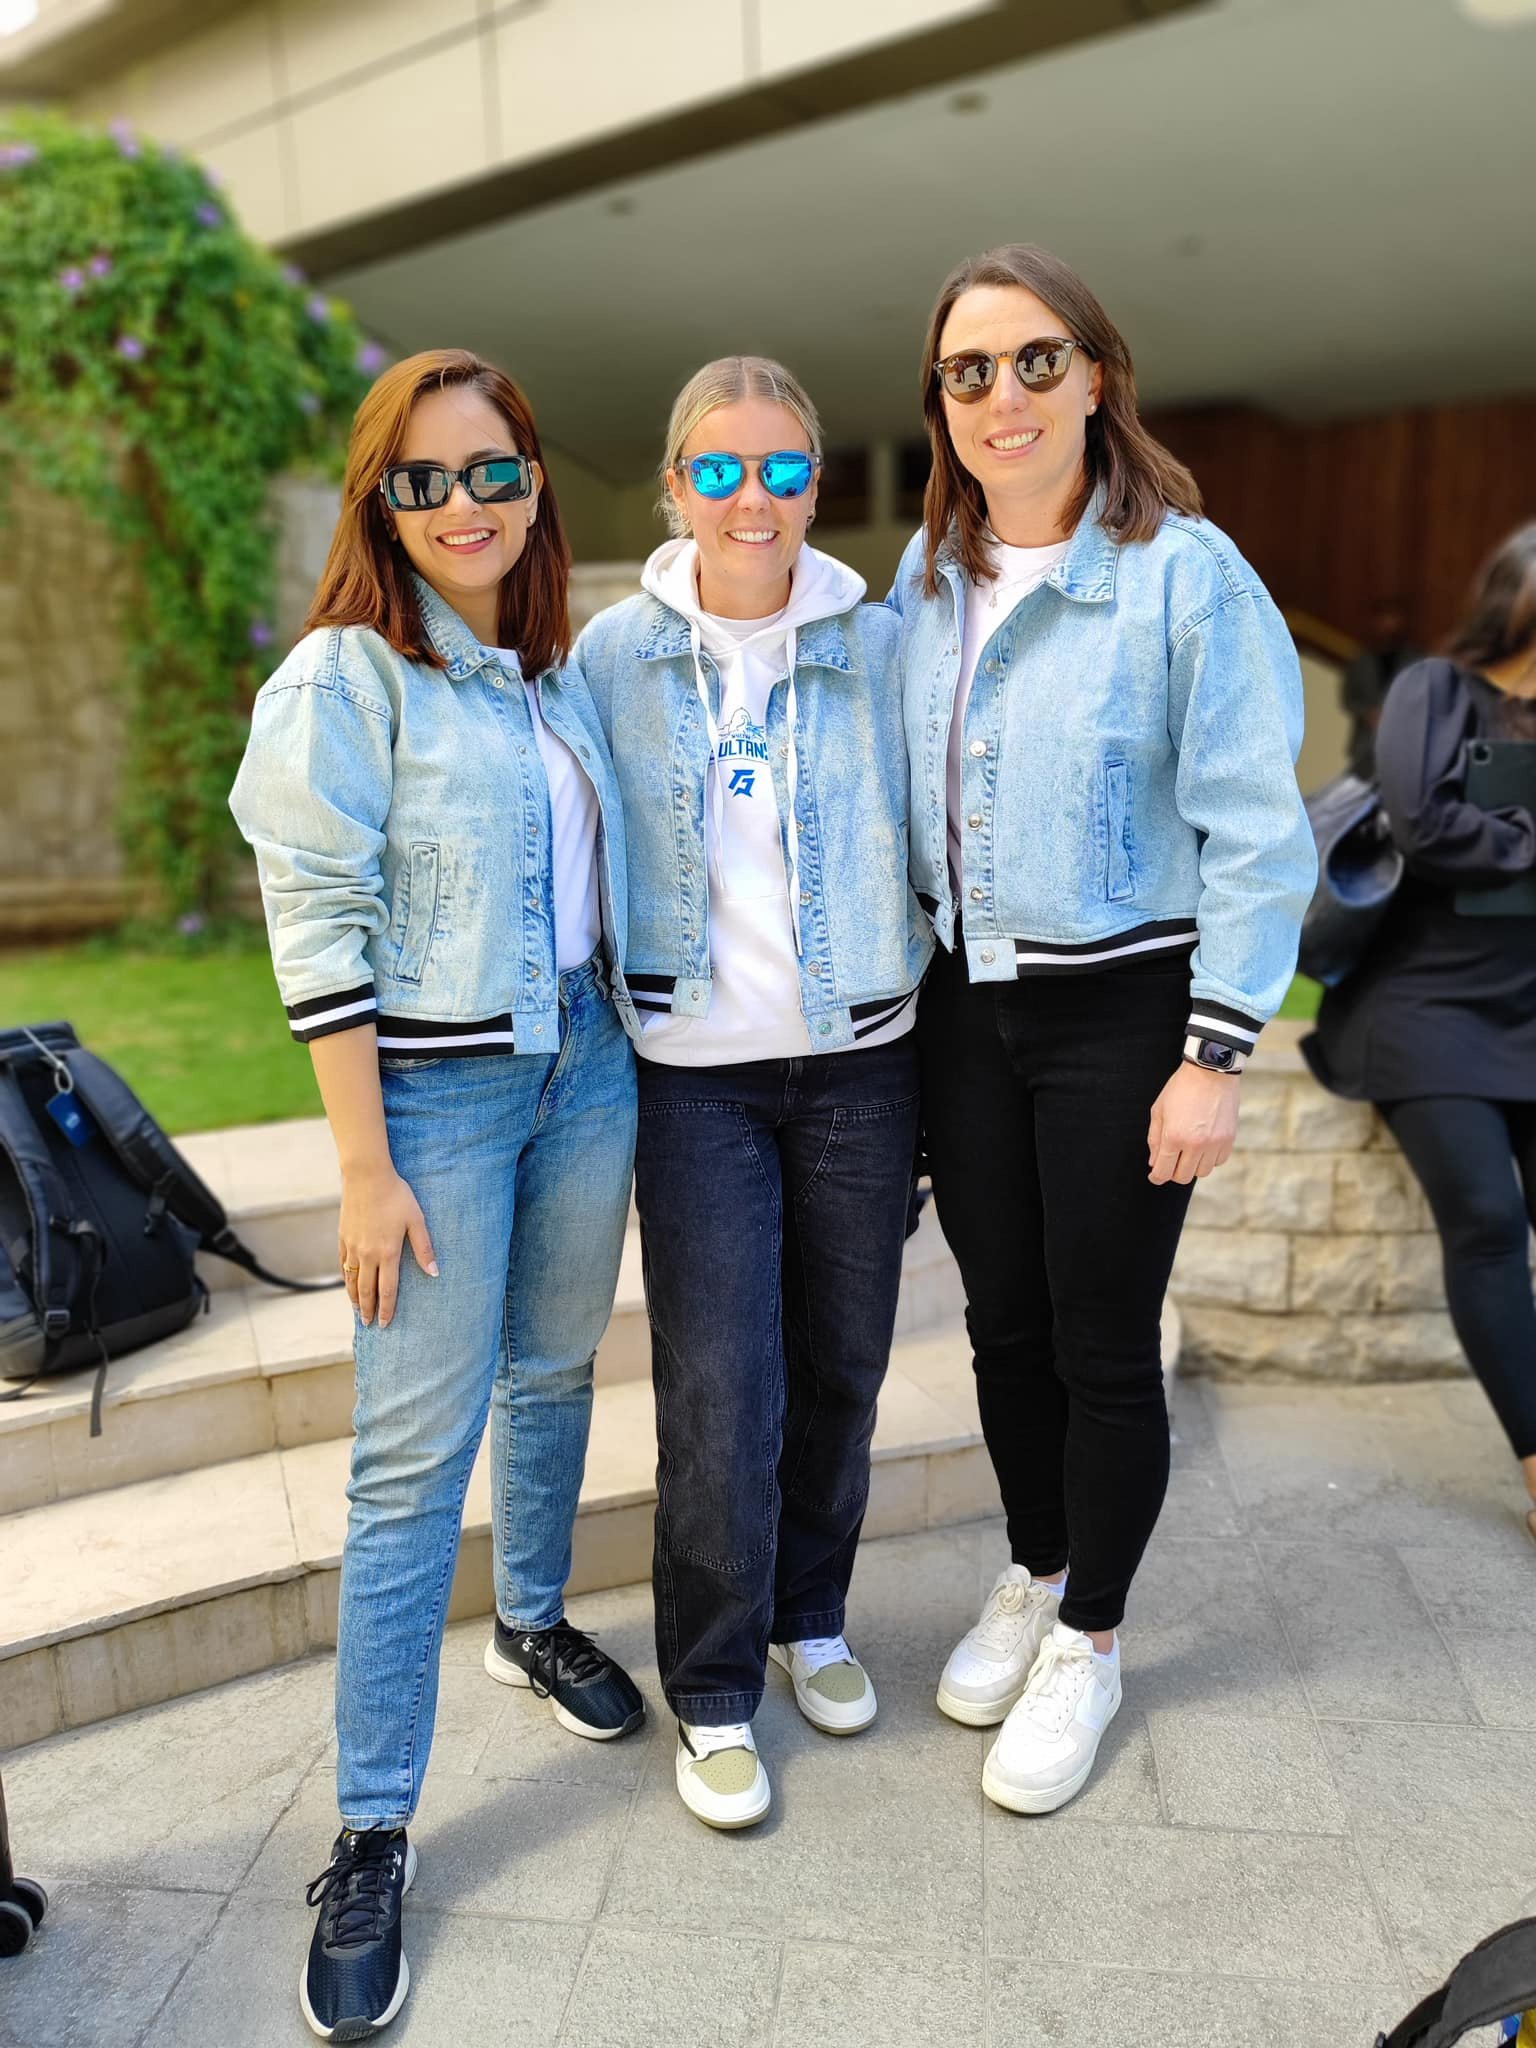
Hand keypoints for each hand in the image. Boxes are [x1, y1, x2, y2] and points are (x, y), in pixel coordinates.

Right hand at [338, 1163, 438, 1326]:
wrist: (367, 1176)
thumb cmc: (396, 1196)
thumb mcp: (417, 1220)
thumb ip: (424, 1248)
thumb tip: (435, 1273)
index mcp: (388, 1253)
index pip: (387, 1290)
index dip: (387, 1309)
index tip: (385, 1324)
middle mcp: (367, 1254)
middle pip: (366, 1290)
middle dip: (368, 1310)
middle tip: (369, 1324)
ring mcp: (352, 1246)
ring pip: (352, 1280)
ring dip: (354, 1298)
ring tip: (357, 1311)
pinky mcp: (343, 1237)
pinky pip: (343, 1264)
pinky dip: (345, 1278)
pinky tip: (348, 1283)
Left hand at [1147, 1063, 1240, 1184]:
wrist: (1211, 1071)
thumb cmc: (1181, 1088)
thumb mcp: (1159, 1110)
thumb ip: (1155, 1139)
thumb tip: (1154, 1163)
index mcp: (1174, 1137)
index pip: (1163, 1171)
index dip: (1156, 1177)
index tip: (1155, 1176)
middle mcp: (1195, 1144)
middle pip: (1183, 1176)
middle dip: (1173, 1172)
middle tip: (1171, 1161)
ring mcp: (1214, 1143)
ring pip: (1202, 1172)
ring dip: (1192, 1166)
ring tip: (1188, 1150)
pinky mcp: (1229, 1140)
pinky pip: (1218, 1162)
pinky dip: (1209, 1159)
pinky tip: (1204, 1145)